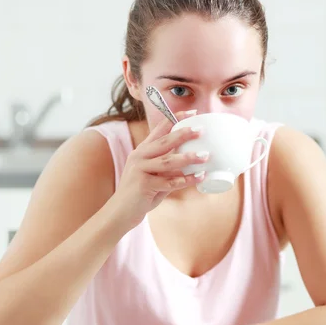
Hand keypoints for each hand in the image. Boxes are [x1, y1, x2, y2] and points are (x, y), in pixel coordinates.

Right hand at [110, 112, 207, 230]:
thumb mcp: (154, 175)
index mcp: (142, 150)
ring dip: (188, 158)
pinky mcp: (143, 185)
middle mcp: (139, 156)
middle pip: (164, 141)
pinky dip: (186, 180)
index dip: (176, 118)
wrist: (120, 212)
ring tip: (206, 156)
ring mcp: (140, 170)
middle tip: (201, 130)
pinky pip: (169, 182)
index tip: (193, 113)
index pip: (160, 129)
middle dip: (184, 134)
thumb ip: (169, 169)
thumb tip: (192, 164)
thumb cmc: (140, 193)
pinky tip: (199, 177)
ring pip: (168, 161)